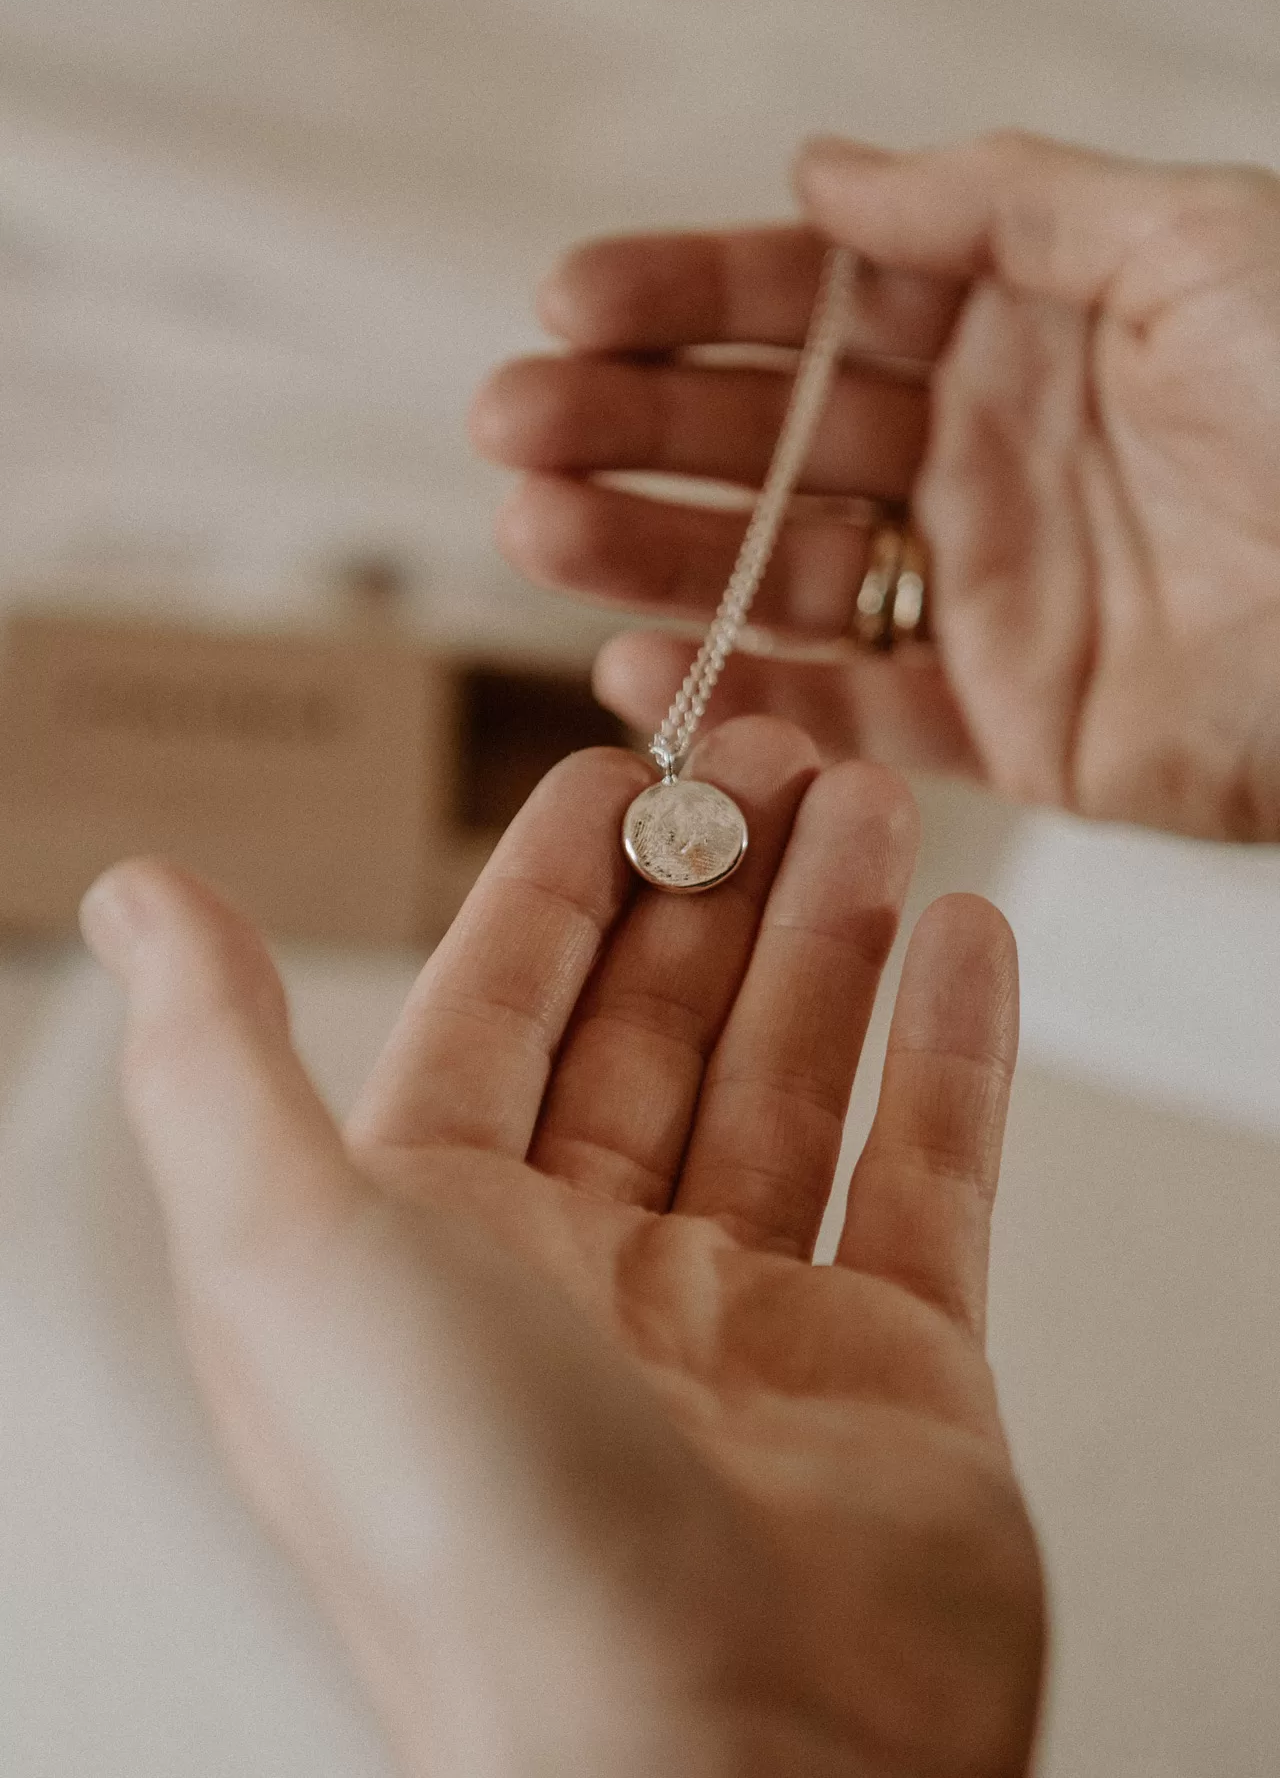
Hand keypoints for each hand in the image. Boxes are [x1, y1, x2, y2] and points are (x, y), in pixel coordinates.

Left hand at [82, 718, 1043, 1777]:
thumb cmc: (479, 1541)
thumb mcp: (296, 1258)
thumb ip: (216, 1064)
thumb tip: (138, 902)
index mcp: (432, 1244)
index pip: (500, 1008)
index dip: (559, 879)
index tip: (620, 765)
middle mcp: (584, 1279)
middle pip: (658, 1027)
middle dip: (716, 883)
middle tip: (779, 757)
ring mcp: (744, 1324)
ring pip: (792, 1079)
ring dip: (833, 938)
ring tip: (874, 808)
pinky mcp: (891, 1372)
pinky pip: (927, 1175)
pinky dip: (951, 1054)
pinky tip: (964, 942)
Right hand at [472, 131, 1279, 839]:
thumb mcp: (1187, 242)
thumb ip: (999, 203)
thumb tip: (823, 171)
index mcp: (1022, 325)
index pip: (816, 303)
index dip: (688, 297)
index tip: (569, 301)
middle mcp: (985, 453)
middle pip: (772, 435)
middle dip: (633, 423)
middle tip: (514, 424)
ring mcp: (987, 592)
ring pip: (784, 571)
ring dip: (654, 552)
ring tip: (536, 529)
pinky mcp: (1008, 722)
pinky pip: (854, 712)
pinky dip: (745, 699)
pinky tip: (640, 671)